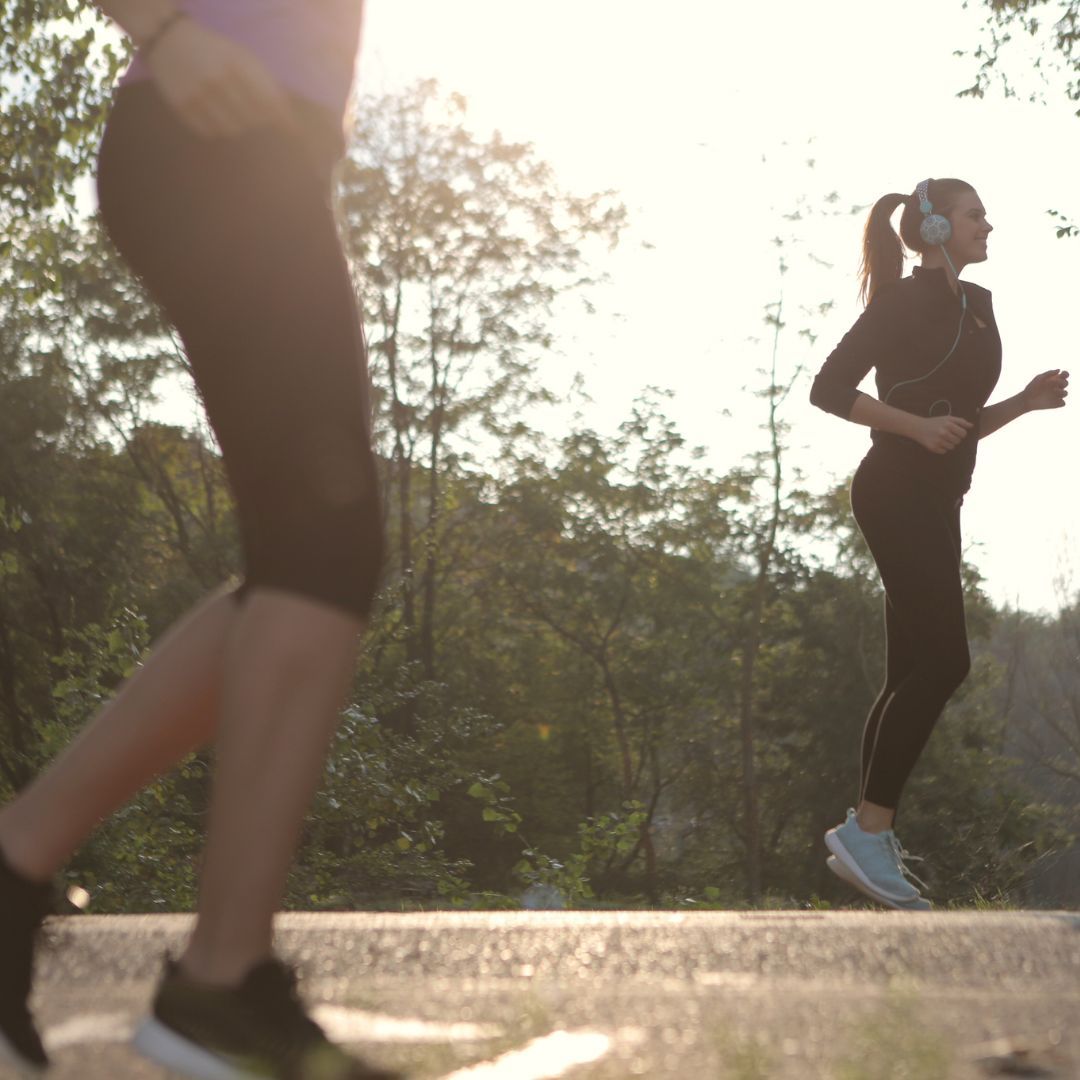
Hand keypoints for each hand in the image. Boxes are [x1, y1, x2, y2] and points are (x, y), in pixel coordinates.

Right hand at [144, 16, 299, 137]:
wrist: (167, 39)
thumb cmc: (215, 51)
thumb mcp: (241, 56)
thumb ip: (266, 82)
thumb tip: (289, 117)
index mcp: (236, 63)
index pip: (268, 101)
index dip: (282, 119)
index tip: (293, 131)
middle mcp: (217, 79)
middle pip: (252, 119)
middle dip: (258, 120)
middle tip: (253, 113)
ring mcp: (197, 94)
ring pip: (232, 129)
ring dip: (237, 125)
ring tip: (231, 110)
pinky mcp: (182, 106)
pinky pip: (210, 132)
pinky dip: (217, 128)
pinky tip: (213, 113)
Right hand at [911, 414, 972, 454]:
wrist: (918, 427)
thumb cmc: (935, 422)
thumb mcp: (947, 418)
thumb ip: (960, 421)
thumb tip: (971, 426)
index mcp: (948, 425)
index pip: (963, 434)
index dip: (961, 433)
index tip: (956, 432)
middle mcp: (943, 433)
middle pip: (958, 441)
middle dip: (955, 439)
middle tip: (948, 436)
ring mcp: (938, 441)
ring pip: (952, 447)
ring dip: (949, 444)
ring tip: (943, 439)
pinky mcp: (933, 448)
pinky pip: (944, 451)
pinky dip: (942, 448)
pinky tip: (938, 443)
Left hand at [1022, 369, 1069, 410]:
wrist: (1026, 400)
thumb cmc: (1031, 388)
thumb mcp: (1038, 378)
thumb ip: (1048, 373)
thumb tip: (1059, 370)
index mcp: (1055, 380)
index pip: (1065, 375)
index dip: (1065, 374)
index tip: (1062, 373)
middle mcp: (1057, 387)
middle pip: (1066, 383)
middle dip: (1061, 382)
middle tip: (1053, 383)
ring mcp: (1057, 396)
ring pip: (1065, 393)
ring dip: (1060, 392)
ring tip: (1052, 391)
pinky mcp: (1056, 404)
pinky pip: (1062, 403)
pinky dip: (1060, 402)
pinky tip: (1052, 401)